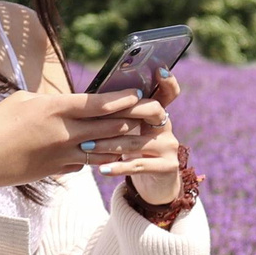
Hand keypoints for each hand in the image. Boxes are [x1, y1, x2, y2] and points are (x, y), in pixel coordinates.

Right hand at [0, 87, 150, 207]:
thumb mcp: (20, 101)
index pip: (96, 103)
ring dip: (129, 141)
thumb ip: (49, 100)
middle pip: (110, 125)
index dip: (121, 98)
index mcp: (53, 110)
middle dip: (136, 118)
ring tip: (147, 134)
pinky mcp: (60, 170)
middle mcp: (63, 133)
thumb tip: (69, 102)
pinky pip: (90, 162)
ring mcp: (63, 154)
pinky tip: (120, 152)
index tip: (139, 93)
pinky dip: (106, 157)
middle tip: (157, 112)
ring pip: (107, 148)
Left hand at [100, 71, 186, 205]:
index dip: (167, 81)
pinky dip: (118, 167)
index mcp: (157, 114)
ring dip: (108, 143)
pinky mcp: (167, 167)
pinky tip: (102, 169)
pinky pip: (139, 165)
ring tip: (86, 145)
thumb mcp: (130, 132)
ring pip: (137, 141)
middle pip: (153, 110)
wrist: (155, 185)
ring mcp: (169, 147)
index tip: (159, 69)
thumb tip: (92, 99)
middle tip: (101, 112)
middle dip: (126, 109)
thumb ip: (120, 116)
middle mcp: (167, 127)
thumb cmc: (134, 153)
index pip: (167, 93)